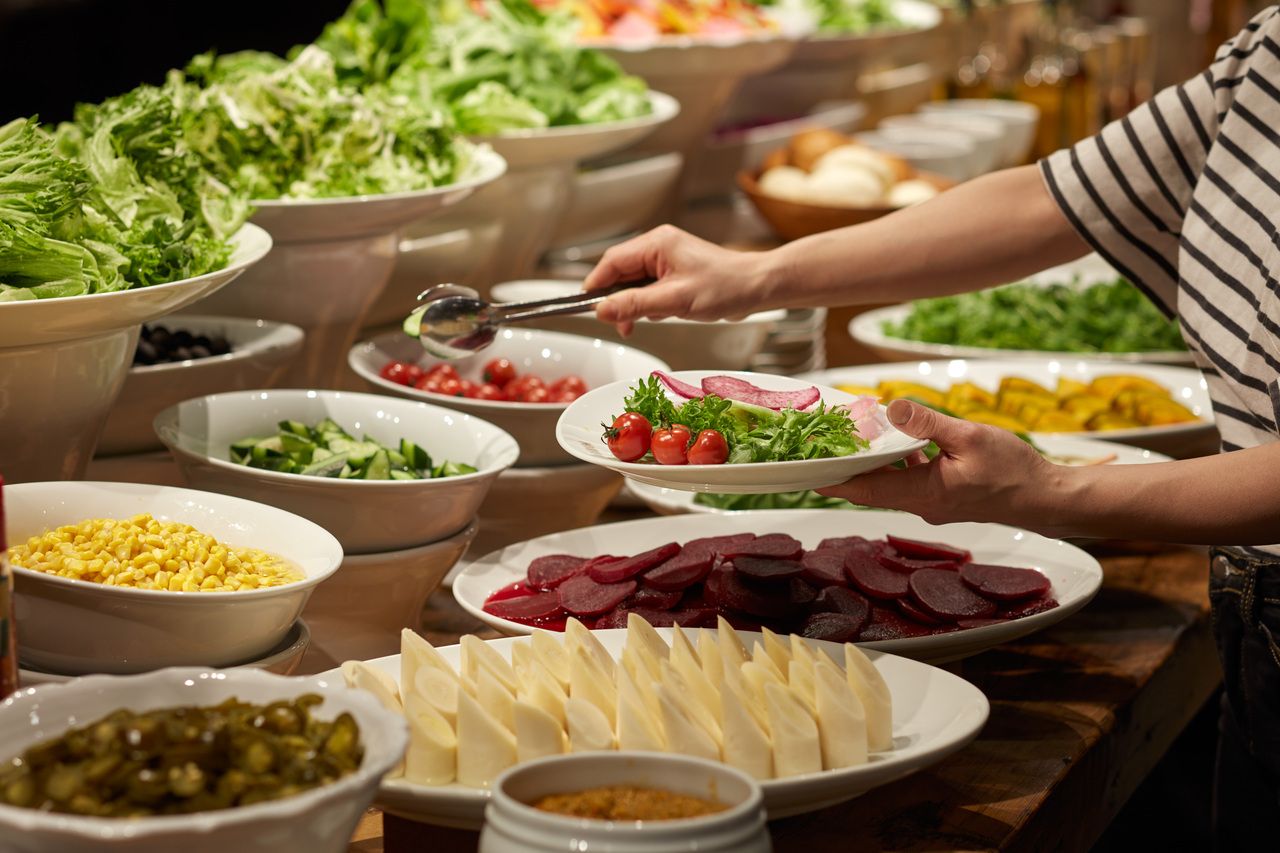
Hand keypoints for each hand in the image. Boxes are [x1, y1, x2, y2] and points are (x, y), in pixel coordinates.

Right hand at [583, 225, 783, 334]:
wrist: (757, 288)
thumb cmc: (725, 287)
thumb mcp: (674, 301)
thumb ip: (635, 305)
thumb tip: (602, 310)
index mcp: (656, 244)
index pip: (612, 262)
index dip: (596, 286)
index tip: (587, 306)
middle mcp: (659, 247)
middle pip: (620, 273)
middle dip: (617, 299)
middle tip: (619, 322)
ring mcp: (667, 260)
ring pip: (634, 283)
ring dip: (634, 304)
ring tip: (643, 321)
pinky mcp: (675, 273)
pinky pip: (650, 288)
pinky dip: (649, 305)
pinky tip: (660, 314)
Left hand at [817, 400, 1071, 534]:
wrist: (1047, 499)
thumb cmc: (1015, 472)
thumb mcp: (971, 438)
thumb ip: (929, 423)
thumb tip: (893, 408)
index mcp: (923, 493)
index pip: (864, 489)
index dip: (832, 479)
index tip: (804, 471)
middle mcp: (922, 503)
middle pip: (871, 486)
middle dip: (847, 466)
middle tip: (821, 445)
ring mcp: (933, 502)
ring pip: (891, 482)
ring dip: (874, 462)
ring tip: (854, 438)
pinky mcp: (945, 496)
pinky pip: (911, 479)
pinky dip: (900, 462)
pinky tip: (901, 441)